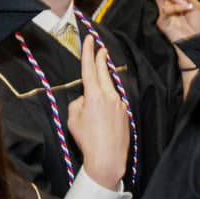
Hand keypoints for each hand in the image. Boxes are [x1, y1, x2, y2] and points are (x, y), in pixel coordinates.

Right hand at [66, 35, 130, 188]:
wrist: (108, 159)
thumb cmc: (88, 140)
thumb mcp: (73, 119)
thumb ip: (78, 103)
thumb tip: (86, 98)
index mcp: (94, 96)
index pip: (89, 68)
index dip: (88, 52)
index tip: (89, 39)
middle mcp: (110, 96)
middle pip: (104, 72)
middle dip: (101, 59)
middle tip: (101, 48)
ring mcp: (120, 105)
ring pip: (110, 88)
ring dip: (104, 83)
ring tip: (99, 83)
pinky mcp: (125, 114)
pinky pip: (115, 103)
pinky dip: (108, 102)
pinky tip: (104, 114)